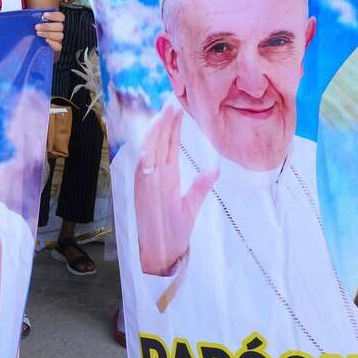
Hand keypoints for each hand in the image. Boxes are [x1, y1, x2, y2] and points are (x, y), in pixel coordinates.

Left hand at [35, 11, 64, 53]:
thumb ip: (39, 16)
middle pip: (60, 26)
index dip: (53, 16)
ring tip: (38, 33)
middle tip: (36, 27)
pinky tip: (46, 40)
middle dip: (48, 26)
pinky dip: (53, 43)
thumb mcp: (40, 19)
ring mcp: (61, 38)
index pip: (60, 16)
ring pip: (59, 36)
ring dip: (48, 34)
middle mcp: (62, 28)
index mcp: (60, 20)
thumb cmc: (39, 26)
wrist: (41, 40)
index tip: (44, 15)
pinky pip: (58, 46)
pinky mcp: (58, 46)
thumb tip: (32, 11)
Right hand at [133, 103, 218, 276]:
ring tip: (165, 114)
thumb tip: (215, 168)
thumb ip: (200, 186)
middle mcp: (154, 176)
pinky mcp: (142, 193)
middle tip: (173, 102)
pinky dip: (145, 156)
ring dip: (156, 132)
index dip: (173, 127)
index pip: (168, 146)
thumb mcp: (191, 207)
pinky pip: (143, 171)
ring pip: (150, 151)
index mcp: (165, 177)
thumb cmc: (173, 233)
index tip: (179, 109)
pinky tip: (151, 142)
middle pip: (159, 144)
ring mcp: (147, 183)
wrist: (163, 255)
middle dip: (165, 123)